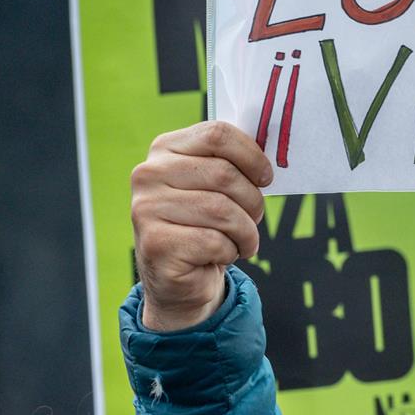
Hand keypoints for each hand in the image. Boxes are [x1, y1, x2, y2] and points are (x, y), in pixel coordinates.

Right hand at [129, 121, 272, 331]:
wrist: (178, 280)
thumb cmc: (203, 227)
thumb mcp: (213, 188)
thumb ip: (230, 165)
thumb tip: (267, 158)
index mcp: (164, 149)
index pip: (216, 135)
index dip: (251, 156)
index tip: (265, 177)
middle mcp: (149, 175)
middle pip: (224, 174)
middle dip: (252, 201)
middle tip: (254, 217)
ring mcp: (147, 209)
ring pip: (222, 211)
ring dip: (246, 231)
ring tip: (243, 241)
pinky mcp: (156, 244)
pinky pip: (214, 242)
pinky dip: (230, 251)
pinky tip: (222, 255)